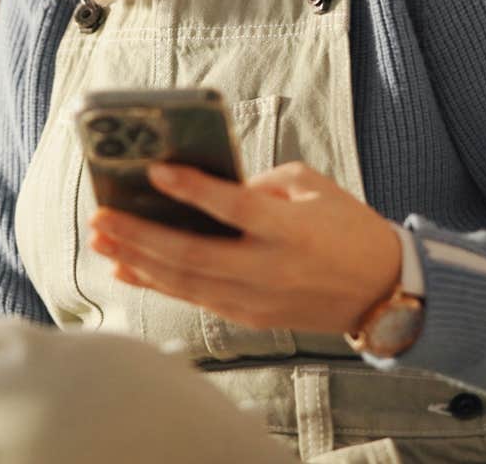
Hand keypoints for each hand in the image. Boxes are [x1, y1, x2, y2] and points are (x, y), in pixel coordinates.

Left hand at [87, 161, 401, 335]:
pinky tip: (128, 268)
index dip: (192, 189)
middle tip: (101, 216)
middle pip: (194, 254)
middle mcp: (270, 268)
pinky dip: (158, 283)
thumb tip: (207, 190)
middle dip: (141, 235)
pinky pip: (195, 298)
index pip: (234, 208)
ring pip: (186, 282)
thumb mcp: (312, 188)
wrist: (384, 290)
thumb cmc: (347, 227)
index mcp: (290, 229)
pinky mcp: (251, 317)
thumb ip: (261, 185)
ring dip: (138, 261)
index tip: (155, 169)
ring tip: (101, 240)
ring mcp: (257, 298)